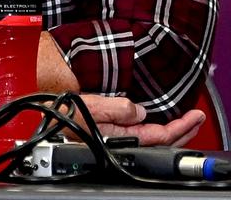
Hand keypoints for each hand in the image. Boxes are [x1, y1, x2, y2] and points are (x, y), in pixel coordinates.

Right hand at [72, 95, 204, 146]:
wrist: (51, 116)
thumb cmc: (66, 114)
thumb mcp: (93, 107)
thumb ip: (119, 109)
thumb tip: (139, 111)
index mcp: (122, 138)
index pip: (160, 135)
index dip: (181, 126)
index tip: (193, 115)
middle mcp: (123, 141)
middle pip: (162, 141)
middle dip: (183, 130)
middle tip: (196, 118)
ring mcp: (120, 139)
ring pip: (155, 139)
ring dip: (173, 130)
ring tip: (185, 122)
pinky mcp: (116, 134)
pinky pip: (145, 135)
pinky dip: (159, 129)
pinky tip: (161, 124)